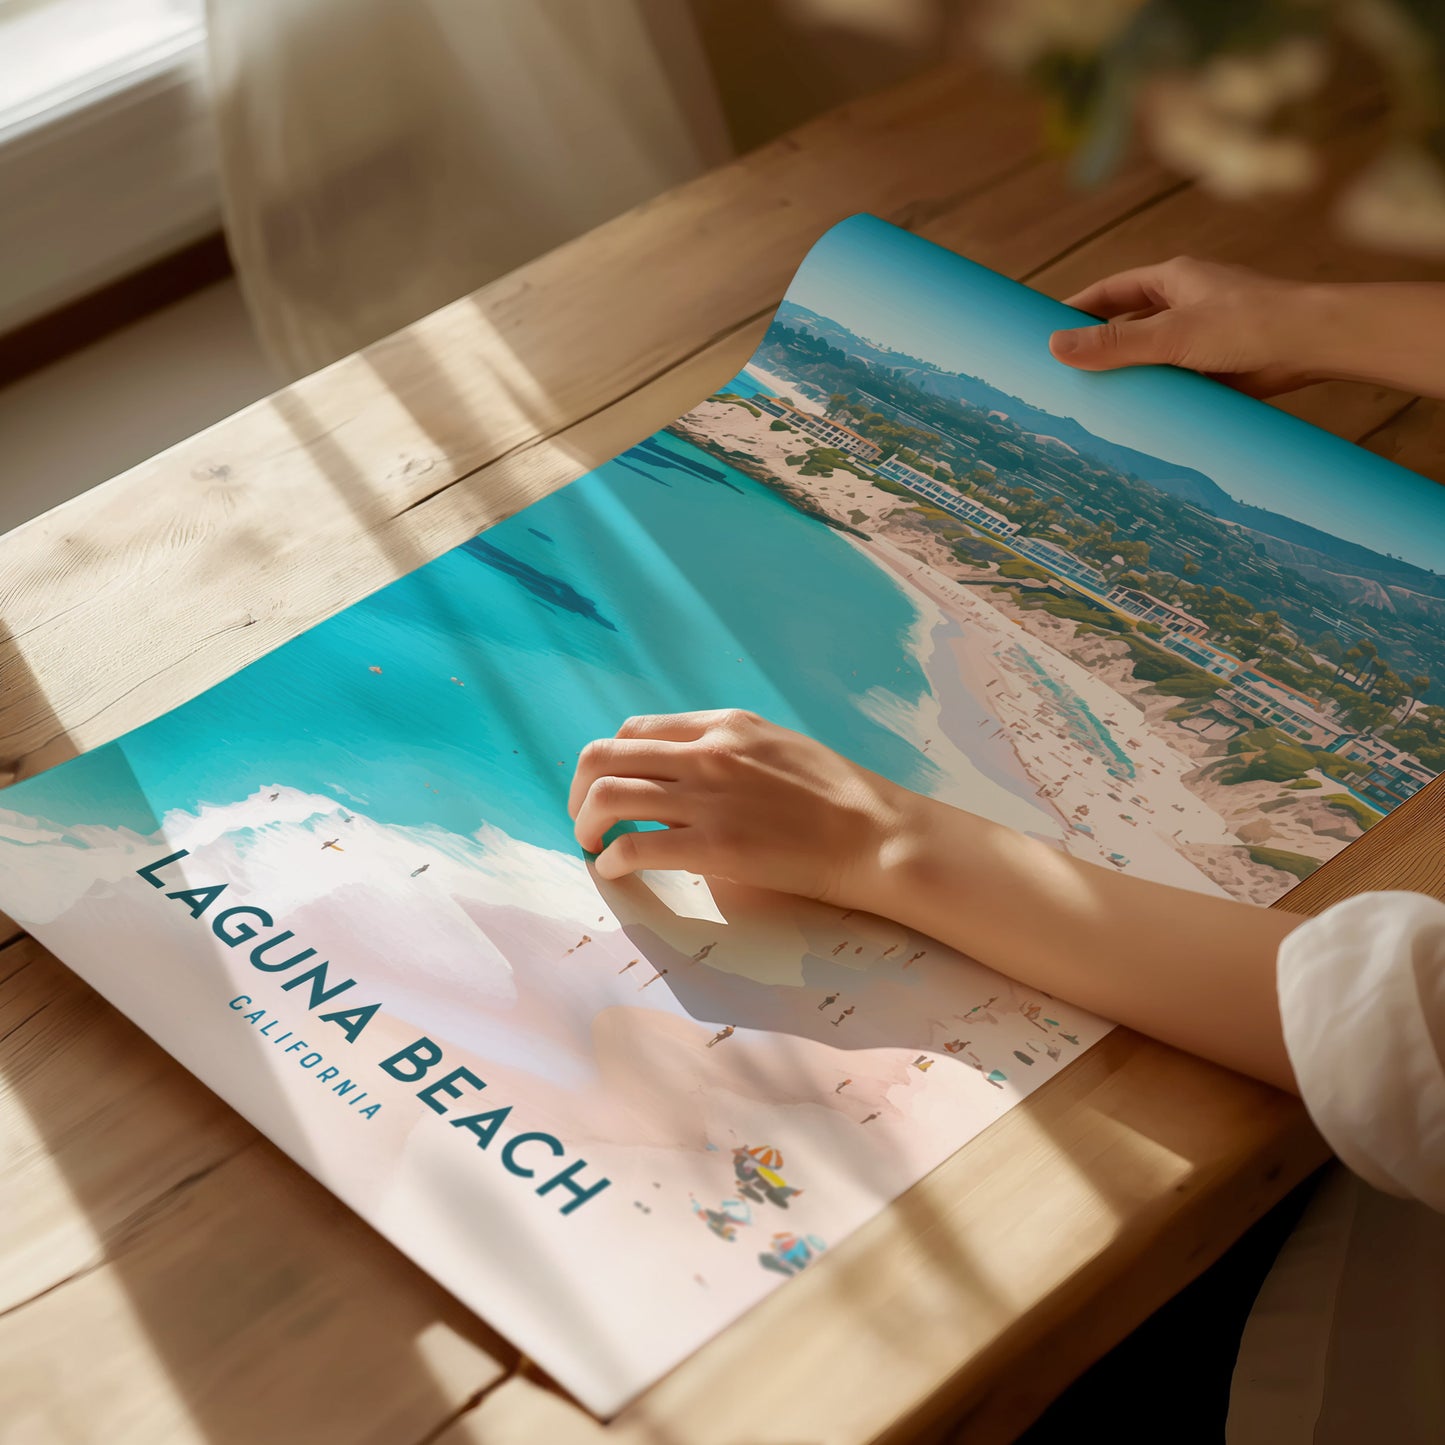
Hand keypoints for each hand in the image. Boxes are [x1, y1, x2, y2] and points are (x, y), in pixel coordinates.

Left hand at [568, 709, 917, 904]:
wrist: (875, 834)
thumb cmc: (836, 796)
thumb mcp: (775, 746)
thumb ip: (726, 750)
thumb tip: (683, 773)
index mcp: (722, 724)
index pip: (635, 730)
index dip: (610, 761)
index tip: (609, 788)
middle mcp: (706, 752)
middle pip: (604, 756)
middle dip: (579, 790)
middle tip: (586, 820)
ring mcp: (707, 798)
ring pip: (607, 795)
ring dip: (586, 824)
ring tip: (594, 846)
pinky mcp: (713, 846)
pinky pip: (635, 846)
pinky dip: (612, 860)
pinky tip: (617, 871)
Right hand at [1048, 256, 1317, 396]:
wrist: (1315, 344)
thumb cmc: (1249, 323)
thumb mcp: (1171, 334)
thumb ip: (1114, 343)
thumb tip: (1054, 347)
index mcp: (1174, 280)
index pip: (1110, 291)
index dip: (1077, 309)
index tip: (1045, 330)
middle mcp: (1187, 304)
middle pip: (1129, 325)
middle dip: (1099, 348)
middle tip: (1062, 374)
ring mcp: (1203, 337)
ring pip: (1152, 357)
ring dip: (1128, 376)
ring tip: (1092, 403)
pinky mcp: (1219, 367)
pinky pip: (1176, 381)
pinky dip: (1157, 396)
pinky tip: (1137, 418)